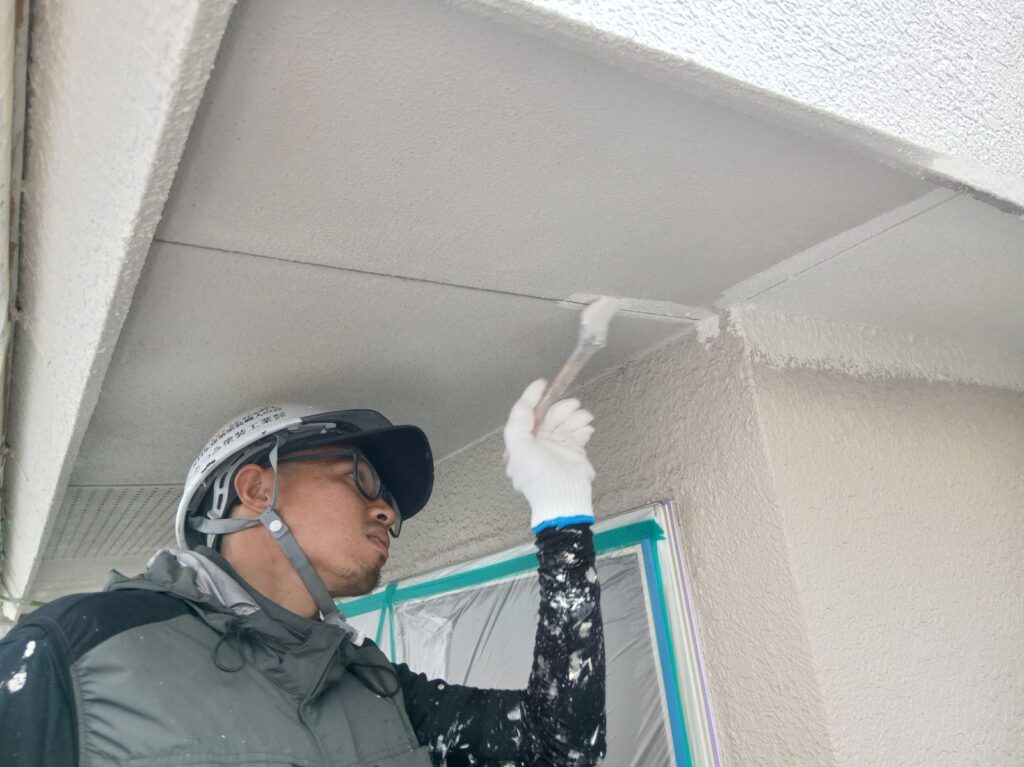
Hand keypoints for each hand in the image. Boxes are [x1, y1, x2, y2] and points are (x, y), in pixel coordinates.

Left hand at [503, 379, 595, 532]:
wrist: (564, 499)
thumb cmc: (537, 475)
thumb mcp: (518, 449)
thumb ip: (517, 423)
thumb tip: (526, 402)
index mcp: (522, 444)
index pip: (525, 415)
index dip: (532, 398)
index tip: (542, 383)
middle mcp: (538, 444)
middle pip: (548, 416)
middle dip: (560, 408)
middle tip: (572, 404)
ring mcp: (557, 447)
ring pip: (565, 421)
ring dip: (574, 415)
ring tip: (583, 416)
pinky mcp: (575, 451)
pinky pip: (578, 431)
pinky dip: (583, 426)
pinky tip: (586, 428)